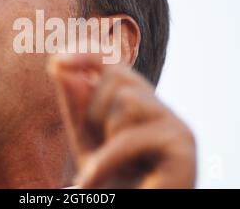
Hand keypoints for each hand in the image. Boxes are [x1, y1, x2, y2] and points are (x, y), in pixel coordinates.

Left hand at [48, 53, 195, 187]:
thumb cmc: (111, 183)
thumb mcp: (86, 141)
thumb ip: (76, 105)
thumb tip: (59, 64)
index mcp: (142, 107)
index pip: (117, 67)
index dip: (88, 56)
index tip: (56, 61)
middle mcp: (162, 111)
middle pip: (120, 78)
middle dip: (95, 112)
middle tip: (96, 150)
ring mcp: (177, 126)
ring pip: (127, 101)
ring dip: (104, 137)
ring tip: (106, 168)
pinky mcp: (183, 146)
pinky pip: (130, 137)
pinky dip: (104, 161)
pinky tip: (92, 181)